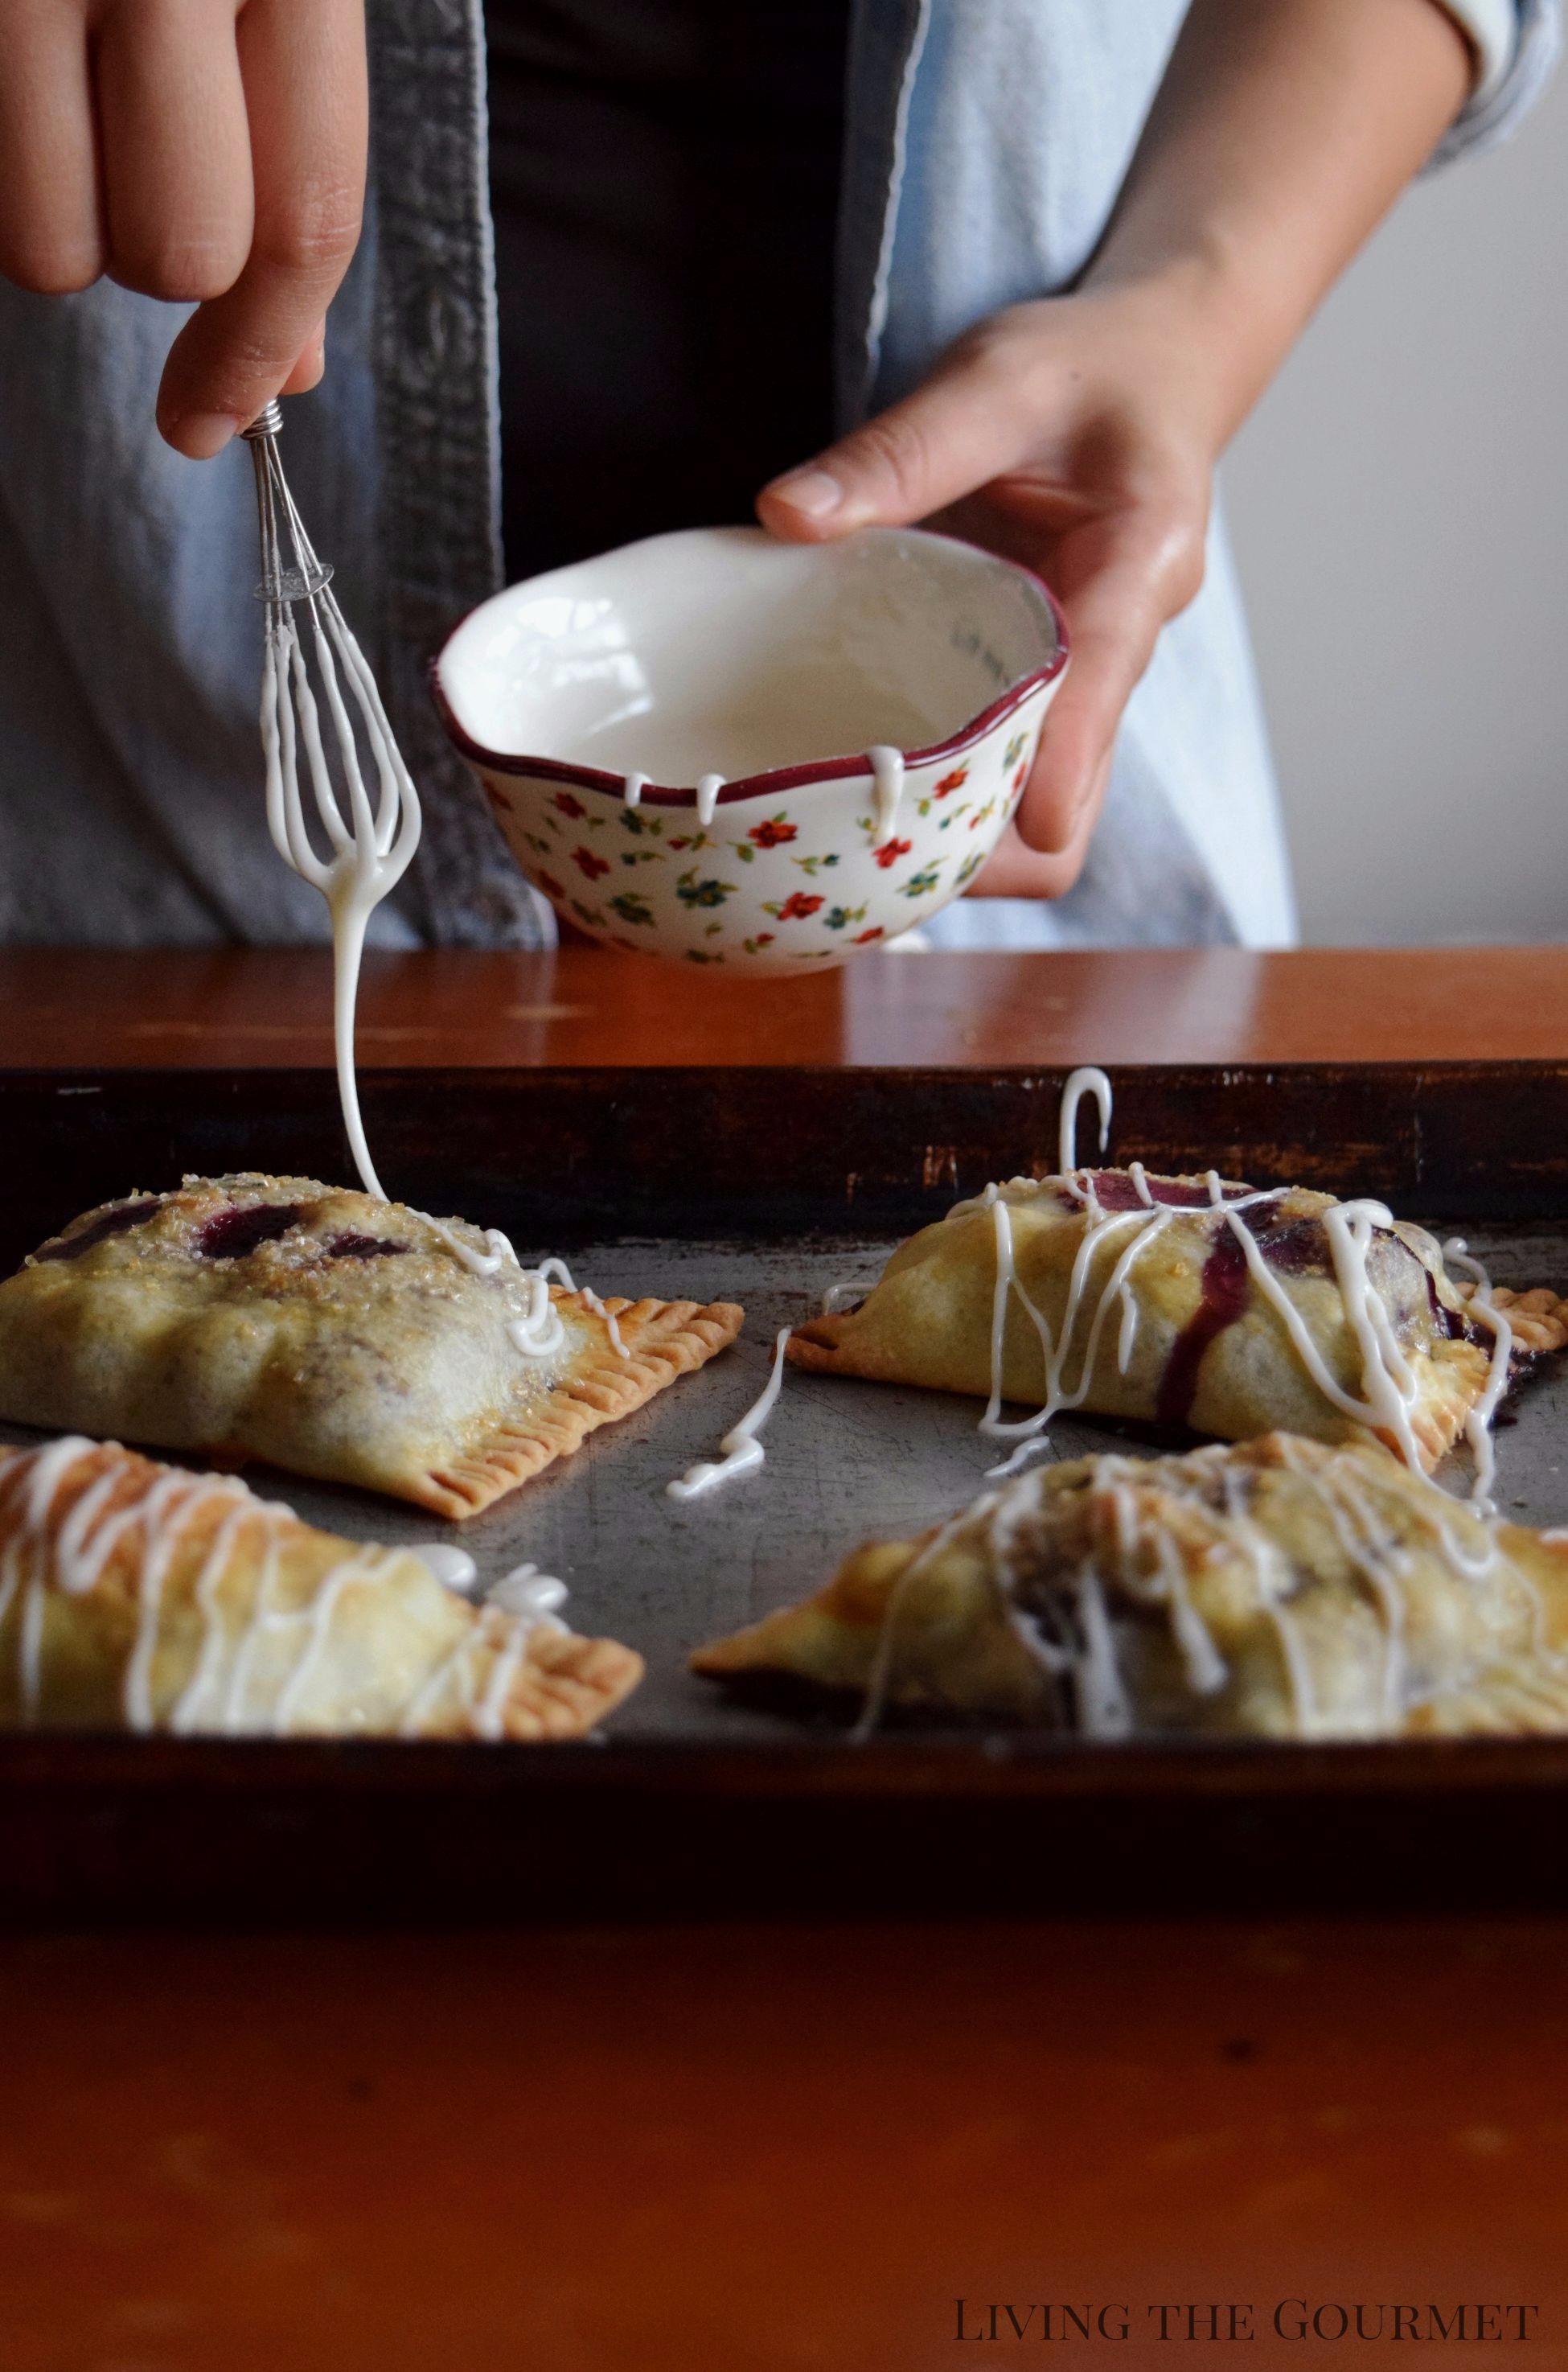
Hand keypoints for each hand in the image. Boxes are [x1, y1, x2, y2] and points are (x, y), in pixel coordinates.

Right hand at [0, 0, 366, 457]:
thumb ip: (292, 157)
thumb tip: (285, 364)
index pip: (304, 220)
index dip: (261, 351)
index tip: (213, 421)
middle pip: (177, 254)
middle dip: (155, 258)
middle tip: (131, 157)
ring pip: (49, 246)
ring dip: (57, 224)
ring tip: (59, 104)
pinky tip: (11, 82)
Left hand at [758, 284, 1218, 896]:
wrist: (1153, 364)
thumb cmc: (1090, 369)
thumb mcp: (995, 379)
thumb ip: (898, 450)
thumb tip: (788, 514)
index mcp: (1138, 561)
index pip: (1105, 683)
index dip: (1060, 766)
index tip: (1013, 830)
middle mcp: (1124, 642)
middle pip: (1077, 796)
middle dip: (992, 842)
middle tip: (876, 851)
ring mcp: (1087, 681)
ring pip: (1042, 804)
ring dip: (965, 836)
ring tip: (855, 843)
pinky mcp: (1048, 687)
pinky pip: (1009, 771)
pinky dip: (950, 797)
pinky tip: (867, 795)